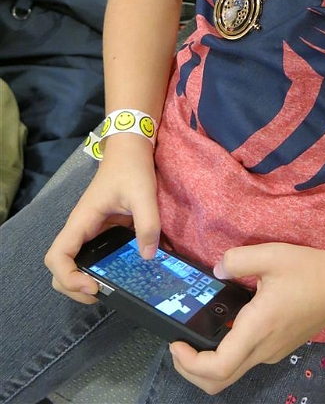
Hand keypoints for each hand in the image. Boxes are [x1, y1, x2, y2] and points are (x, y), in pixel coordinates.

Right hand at [44, 136, 159, 303]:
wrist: (130, 150)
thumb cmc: (132, 168)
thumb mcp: (144, 194)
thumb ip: (148, 224)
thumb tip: (147, 257)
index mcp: (82, 221)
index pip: (57, 257)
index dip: (69, 277)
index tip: (93, 285)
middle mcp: (81, 229)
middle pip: (60, 268)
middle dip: (74, 287)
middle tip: (102, 293)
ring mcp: (89, 231)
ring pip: (74, 265)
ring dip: (85, 281)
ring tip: (110, 289)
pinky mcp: (102, 231)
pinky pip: (93, 256)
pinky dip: (100, 270)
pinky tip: (121, 274)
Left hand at [169, 242, 324, 394]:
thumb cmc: (309, 269)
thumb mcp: (270, 255)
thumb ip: (237, 259)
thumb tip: (217, 270)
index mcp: (258, 328)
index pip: (218, 367)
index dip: (189, 364)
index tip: (175, 343)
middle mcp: (265, 348)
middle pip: (220, 381)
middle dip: (191, 370)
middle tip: (178, 346)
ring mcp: (274, 352)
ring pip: (234, 373)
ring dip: (209, 364)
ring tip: (198, 335)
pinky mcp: (281, 347)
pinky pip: (248, 360)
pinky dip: (228, 354)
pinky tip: (227, 327)